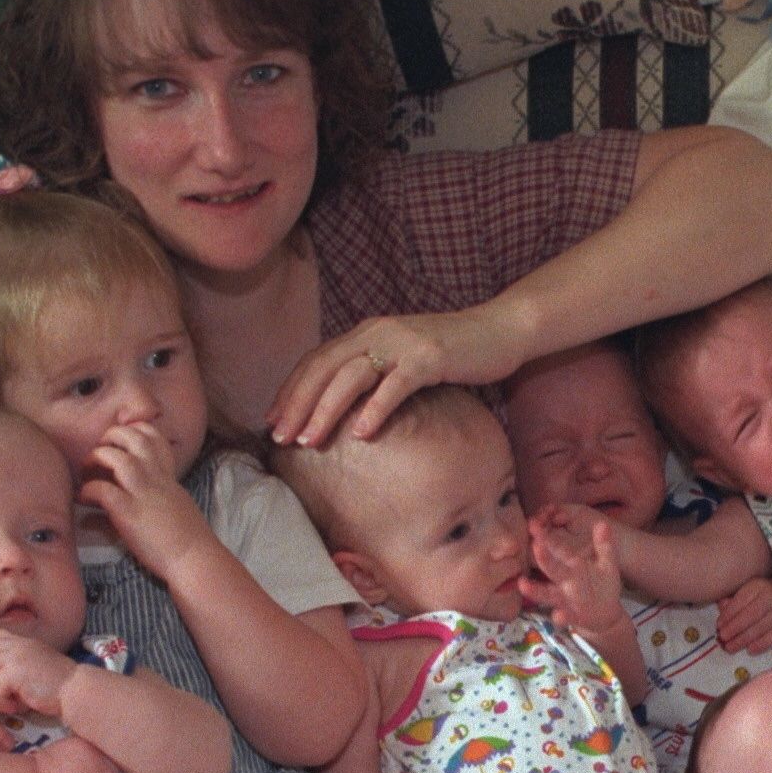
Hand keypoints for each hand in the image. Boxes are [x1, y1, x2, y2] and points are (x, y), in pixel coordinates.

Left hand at [0, 631, 80, 720]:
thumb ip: (21, 658)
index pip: (0, 634)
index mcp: (24, 643)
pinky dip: (1, 704)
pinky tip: (16, 707)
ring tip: (5, 703)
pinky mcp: (13, 673)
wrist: (75, 689)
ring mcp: (14, 658)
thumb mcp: (39, 662)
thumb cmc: (60, 683)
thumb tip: (6, 661)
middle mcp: (16, 646)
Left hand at [80, 421, 213, 574]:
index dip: (133, 430)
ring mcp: (143, 494)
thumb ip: (155, 494)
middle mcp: (156, 478)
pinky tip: (83, 498)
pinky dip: (87, 490)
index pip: (153, 435)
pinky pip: (102, 490)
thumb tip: (137, 494)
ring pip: (116, 457)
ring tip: (86, 470)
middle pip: (133, 437)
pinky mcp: (129, 513)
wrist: (195, 559)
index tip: (119, 442)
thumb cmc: (187, 539)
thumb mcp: (175, 506)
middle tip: (99, 451)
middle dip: (111, 437)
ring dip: (96, 458)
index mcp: (167, 475)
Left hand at [270, 306, 526, 448]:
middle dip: (298, 405)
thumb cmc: (453, 353)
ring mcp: (403, 343)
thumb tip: (347, 409)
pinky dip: (375, 410)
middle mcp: (378, 332)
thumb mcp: (404, 359)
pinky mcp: (429, 357)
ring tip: (310, 441)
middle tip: (280, 438)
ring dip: (326, 410)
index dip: (290, 391)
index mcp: (367, 332)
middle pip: (324, 369)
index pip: (316, 361)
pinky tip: (361, 434)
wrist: (500, 330)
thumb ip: (376, 373)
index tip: (272, 422)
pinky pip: (395, 386)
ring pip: (351, 377)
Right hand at [521, 506, 624, 635]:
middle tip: (533, 545)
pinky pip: (565, 616)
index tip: (534, 525)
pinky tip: (557, 615)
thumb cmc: (601, 584)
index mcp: (572, 565)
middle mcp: (564, 580)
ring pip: (547, 593)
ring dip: (535, 590)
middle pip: (551, 568)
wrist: (605, 613)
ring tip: (522, 585)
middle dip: (543, 557)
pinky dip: (561, 617)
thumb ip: (604, 545)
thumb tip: (602, 523)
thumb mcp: (606, 564)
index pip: (558, 548)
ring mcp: (565, 599)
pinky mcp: (572, 616)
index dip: (547, 537)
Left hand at [712, 574, 771, 653]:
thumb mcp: (745, 592)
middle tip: (722, 638)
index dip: (728, 615)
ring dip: (742, 640)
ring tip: (730, 647)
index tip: (718, 625)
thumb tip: (721, 609)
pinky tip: (749, 650)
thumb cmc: (758, 596)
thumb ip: (732, 601)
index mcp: (758, 587)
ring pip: (759, 629)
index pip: (741, 601)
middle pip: (750, 616)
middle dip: (734, 629)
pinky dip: (760, 646)